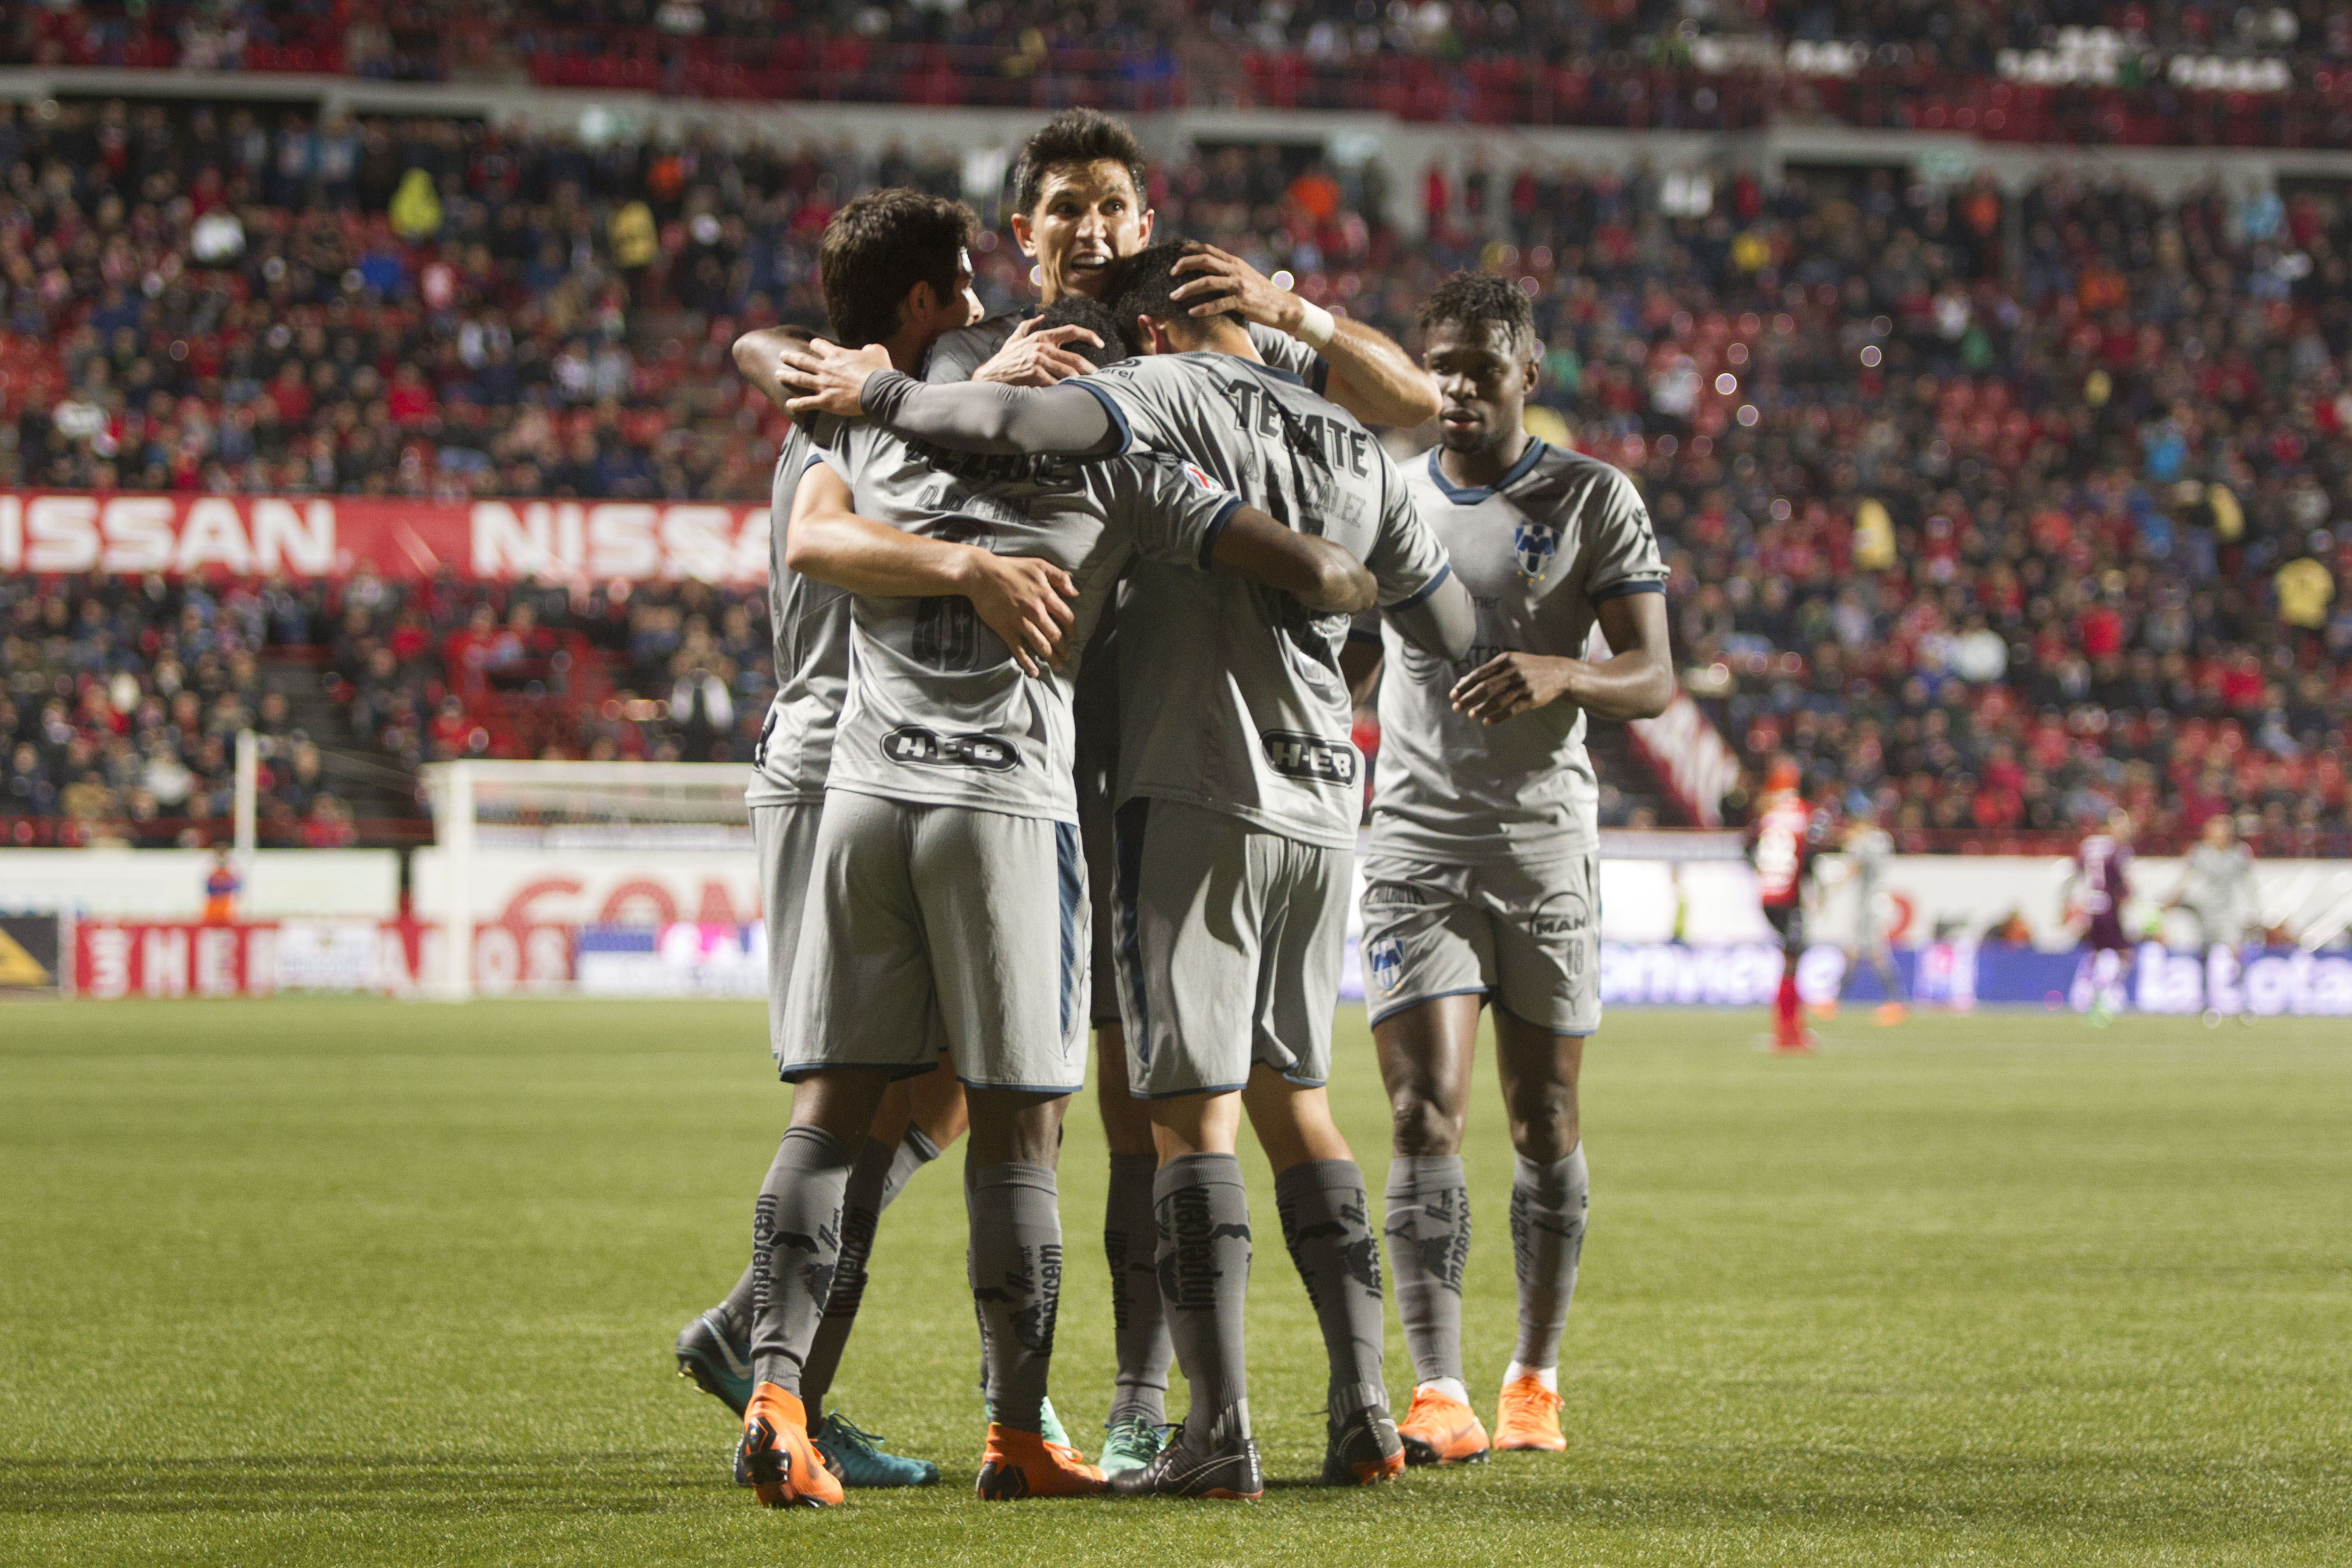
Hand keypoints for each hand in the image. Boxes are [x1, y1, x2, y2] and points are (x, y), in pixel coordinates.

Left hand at [779, 339, 890, 416]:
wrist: (877, 390)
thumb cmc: (879, 371)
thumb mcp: (877, 352)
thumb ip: (869, 348)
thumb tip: (867, 350)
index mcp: (837, 355)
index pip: (819, 345)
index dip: (815, 344)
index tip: (812, 345)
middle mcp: (826, 368)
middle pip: (803, 360)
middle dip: (791, 357)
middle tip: (782, 355)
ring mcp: (823, 385)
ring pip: (799, 379)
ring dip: (787, 376)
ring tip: (778, 374)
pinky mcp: (825, 401)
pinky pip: (806, 402)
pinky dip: (796, 404)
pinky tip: (789, 404)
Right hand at [955, 550, 1078, 676]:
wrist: (981, 574)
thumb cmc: (1010, 568)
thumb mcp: (1039, 565)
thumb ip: (1060, 577)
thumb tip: (1074, 593)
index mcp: (1046, 596)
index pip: (1067, 618)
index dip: (1072, 630)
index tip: (1072, 637)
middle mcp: (1036, 611)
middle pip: (1056, 636)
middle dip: (1064, 649)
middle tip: (1066, 656)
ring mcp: (1020, 622)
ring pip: (1041, 646)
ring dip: (1052, 659)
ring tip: (1058, 666)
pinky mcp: (1006, 630)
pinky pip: (1019, 651)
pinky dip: (1028, 664)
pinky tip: (1034, 672)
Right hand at [972, 316, 1104, 385]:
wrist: (991, 376)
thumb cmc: (1005, 359)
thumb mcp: (1015, 339)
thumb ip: (1028, 326)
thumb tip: (1041, 317)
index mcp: (1042, 337)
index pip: (1071, 331)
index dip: (1089, 335)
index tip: (1100, 344)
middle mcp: (1042, 347)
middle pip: (1074, 358)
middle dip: (1090, 369)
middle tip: (1100, 376)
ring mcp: (1039, 361)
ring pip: (1068, 373)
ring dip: (1081, 381)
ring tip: (1090, 388)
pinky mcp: (1035, 375)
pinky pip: (1057, 384)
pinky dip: (1066, 389)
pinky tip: (1073, 394)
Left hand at [1170, 242, 1304, 332]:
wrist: (1283, 306)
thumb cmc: (1261, 293)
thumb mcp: (1245, 276)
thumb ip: (1228, 272)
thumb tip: (1209, 271)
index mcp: (1234, 262)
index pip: (1209, 250)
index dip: (1192, 249)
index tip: (1177, 252)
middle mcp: (1235, 270)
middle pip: (1205, 261)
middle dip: (1185, 265)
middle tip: (1171, 273)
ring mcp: (1238, 285)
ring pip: (1208, 282)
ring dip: (1188, 289)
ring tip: (1173, 296)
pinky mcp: (1242, 301)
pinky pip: (1218, 304)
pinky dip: (1203, 308)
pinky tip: (1191, 312)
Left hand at [1450, 652, 1579, 723]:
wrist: (1559, 672)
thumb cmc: (1528, 667)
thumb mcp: (1510, 662)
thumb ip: (1488, 671)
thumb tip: (1463, 680)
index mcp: (1505, 660)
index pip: (1479, 674)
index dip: (1464, 685)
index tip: (1453, 694)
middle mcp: (1513, 672)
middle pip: (1485, 687)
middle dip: (1468, 698)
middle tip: (1456, 707)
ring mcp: (1523, 685)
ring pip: (1497, 700)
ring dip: (1482, 709)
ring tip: (1471, 715)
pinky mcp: (1531, 698)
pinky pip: (1511, 710)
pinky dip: (1498, 717)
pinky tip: (1487, 722)